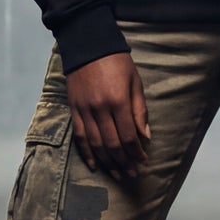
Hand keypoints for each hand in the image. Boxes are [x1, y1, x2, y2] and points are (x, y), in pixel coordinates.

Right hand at [65, 52, 150, 178]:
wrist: (88, 44)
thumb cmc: (117, 62)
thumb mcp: (135, 82)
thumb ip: (140, 111)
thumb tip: (145, 136)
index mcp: (118, 101)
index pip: (129, 136)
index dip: (136, 152)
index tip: (143, 161)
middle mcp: (100, 109)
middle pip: (113, 144)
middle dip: (124, 162)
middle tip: (131, 174)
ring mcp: (85, 110)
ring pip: (96, 144)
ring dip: (108, 162)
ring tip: (117, 174)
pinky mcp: (74, 109)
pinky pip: (80, 137)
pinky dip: (87, 153)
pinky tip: (94, 165)